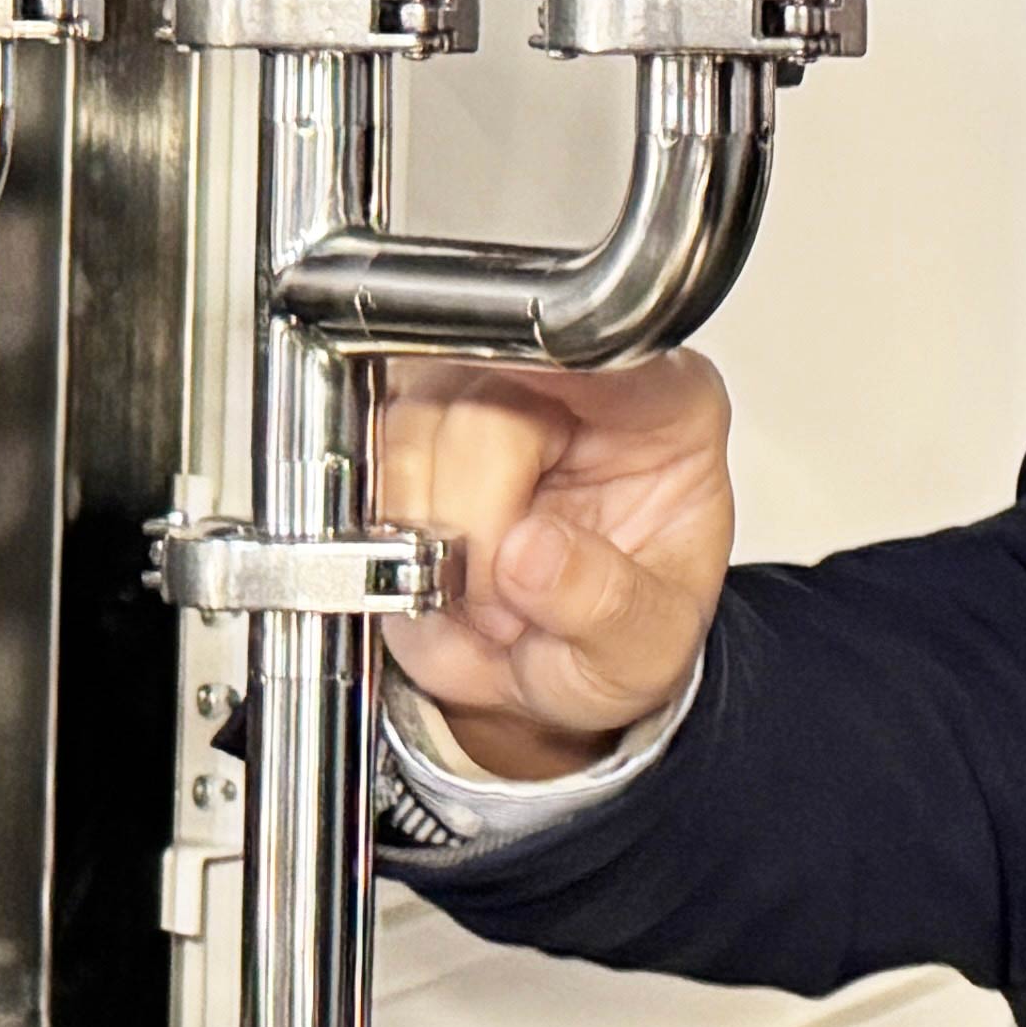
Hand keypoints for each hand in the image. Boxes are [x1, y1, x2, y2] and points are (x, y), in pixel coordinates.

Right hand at [374, 354, 734, 777]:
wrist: (559, 678)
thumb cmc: (624, 637)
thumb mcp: (648, 646)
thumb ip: (607, 603)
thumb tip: (531, 553)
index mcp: (664, 403)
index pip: (606, 348)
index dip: (543, 382)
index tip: (510, 451)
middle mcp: (569, 385)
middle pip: (482, 401)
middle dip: (473, 520)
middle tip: (501, 606)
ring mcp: (477, 400)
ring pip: (405, 430)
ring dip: (423, 535)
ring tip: (476, 602)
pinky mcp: (406, 436)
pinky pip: (361, 469)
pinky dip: (382, 541)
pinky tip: (434, 579)